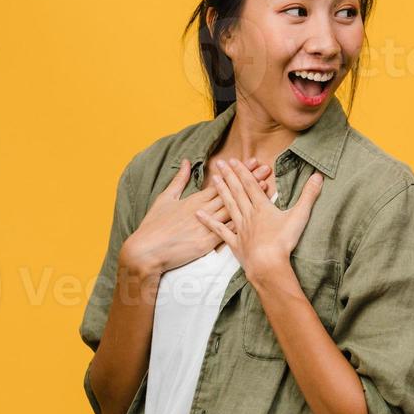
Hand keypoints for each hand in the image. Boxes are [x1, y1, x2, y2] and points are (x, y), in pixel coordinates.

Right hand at [122, 157, 276, 276]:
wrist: (145, 251)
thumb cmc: (153, 225)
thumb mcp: (165, 198)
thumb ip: (179, 180)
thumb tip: (188, 162)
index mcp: (195, 200)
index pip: (222, 182)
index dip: (238, 172)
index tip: (252, 162)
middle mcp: (203, 210)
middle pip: (232, 192)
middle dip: (250, 180)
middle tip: (267, 168)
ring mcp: (206, 226)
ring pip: (233, 208)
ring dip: (250, 197)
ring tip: (267, 186)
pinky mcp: (206, 242)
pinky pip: (228, 230)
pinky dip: (242, 221)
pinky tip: (256, 216)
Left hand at [198, 158, 323, 282]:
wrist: (268, 265)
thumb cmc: (284, 241)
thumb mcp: (300, 216)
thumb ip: (309, 195)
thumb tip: (319, 176)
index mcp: (262, 207)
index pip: (250, 185)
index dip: (242, 172)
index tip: (233, 160)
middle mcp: (248, 214)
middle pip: (237, 192)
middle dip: (229, 176)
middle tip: (219, 163)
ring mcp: (239, 228)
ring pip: (228, 206)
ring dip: (220, 192)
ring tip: (213, 179)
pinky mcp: (235, 243)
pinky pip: (219, 230)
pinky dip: (209, 221)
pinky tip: (198, 213)